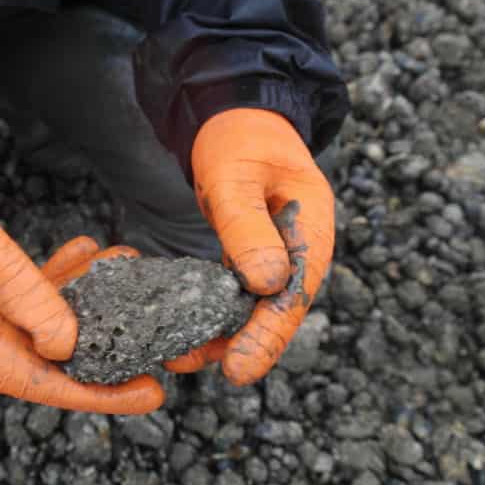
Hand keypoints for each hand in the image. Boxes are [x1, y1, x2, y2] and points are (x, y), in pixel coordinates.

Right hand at [0, 125, 162, 412]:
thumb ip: (29, 298)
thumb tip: (70, 346)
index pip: (49, 385)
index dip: (105, 393)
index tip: (154, 393)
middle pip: (51, 358)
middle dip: (105, 336)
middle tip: (153, 319)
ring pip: (38, 325)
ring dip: (81, 299)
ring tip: (121, 265)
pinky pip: (16, 302)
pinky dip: (49, 282)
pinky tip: (79, 252)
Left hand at [189, 108, 334, 384]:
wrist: (238, 114)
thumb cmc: (241, 138)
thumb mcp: (238, 176)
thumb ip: (249, 228)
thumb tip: (266, 284)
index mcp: (311, 230)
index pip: (293, 295)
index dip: (267, 336)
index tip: (238, 370)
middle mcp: (298, 251)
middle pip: (274, 312)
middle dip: (237, 345)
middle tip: (188, 365)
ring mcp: (275, 256)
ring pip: (252, 308)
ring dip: (218, 334)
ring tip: (174, 355)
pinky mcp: (250, 258)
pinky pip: (234, 294)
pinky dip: (210, 313)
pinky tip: (180, 329)